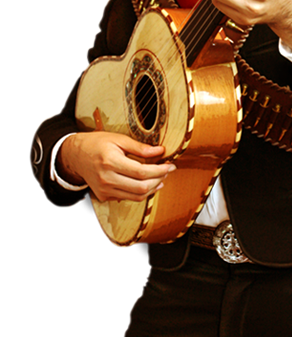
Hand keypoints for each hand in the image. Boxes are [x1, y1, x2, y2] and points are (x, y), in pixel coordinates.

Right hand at [57, 131, 174, 201]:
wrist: (75, 156)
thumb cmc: (96, 143)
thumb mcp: (118, 139)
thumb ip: (139, 147)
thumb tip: (160, 151)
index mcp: (110, 162)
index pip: (141, 172)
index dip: (159, 170)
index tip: (170, 165)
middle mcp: (106, 179)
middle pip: (141, 187)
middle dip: (159, 180)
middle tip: (167, 171)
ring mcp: (104, 190)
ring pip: (136, 196)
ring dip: (152, 188)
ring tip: (161, 178)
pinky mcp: (104, 196)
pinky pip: (128, 198)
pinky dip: (140, 192)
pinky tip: (148, 183)